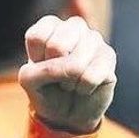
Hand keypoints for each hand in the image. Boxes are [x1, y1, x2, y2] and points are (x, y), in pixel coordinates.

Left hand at [18, 15, 116, 133]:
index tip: (39, 66)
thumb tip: (74, 68)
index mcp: (49, 25)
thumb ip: (41, 70)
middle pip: (57, 46)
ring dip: (68, 82)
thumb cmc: (45, 89)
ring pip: (75, 64)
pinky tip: (84, 86)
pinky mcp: (109, 56)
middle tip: (56, 76)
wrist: (67, 112)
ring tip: (70, 81)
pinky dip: (82, 89)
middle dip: (52, 71)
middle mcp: (74, 26)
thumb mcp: (29, 80)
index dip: (35, 60)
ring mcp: (94, 39)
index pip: (37, 37)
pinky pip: (90, 77)